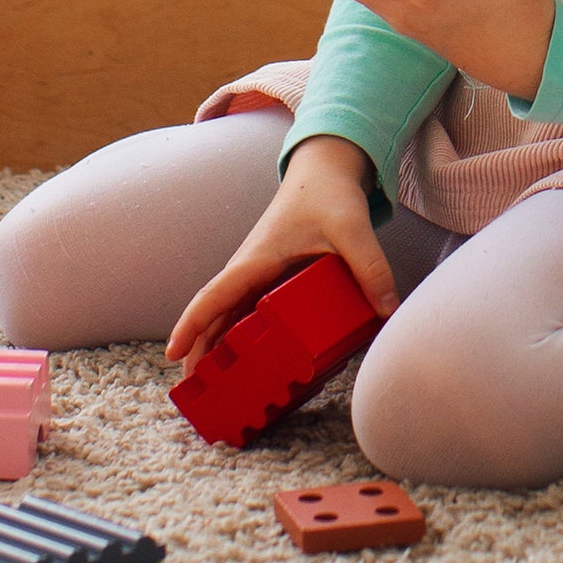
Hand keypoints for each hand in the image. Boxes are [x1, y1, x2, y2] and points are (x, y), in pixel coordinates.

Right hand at [164, 133, 396, 369]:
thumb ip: (370, 266)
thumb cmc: (329, 193)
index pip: (215, 294)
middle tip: (191, 392)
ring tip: (213, 387)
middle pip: (215, 314)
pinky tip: (248, 360)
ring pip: (228, 315)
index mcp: (257, 258)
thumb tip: (388, 310)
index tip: (173, 354)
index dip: (193, 324)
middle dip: (199, 349)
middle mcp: (250, 268)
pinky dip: (239, 335)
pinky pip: (248, 310)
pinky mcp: (271, 277)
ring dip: (216, 346)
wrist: (325, 169)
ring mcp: (258, 273)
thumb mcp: (351, 227)